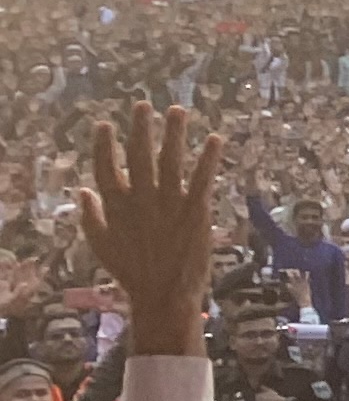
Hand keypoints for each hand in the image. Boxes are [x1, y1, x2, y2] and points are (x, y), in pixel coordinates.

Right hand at [75, 106, 216, 345]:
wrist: (162, 295)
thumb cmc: (130, 271)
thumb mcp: (100, 244)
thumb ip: (91, 215)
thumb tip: (82, 190)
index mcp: (115, 206)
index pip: (105, 168)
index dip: (103, 146)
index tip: (104, 124)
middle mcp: (140, 200)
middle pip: (138, 156)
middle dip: (140, 129)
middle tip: (142, 105)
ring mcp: (168, 204)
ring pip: (170, 161)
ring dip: (174, 134)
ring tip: (177, 110)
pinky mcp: (195, 211)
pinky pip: (202, 179)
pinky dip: (209, 158)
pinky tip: (215, 138)